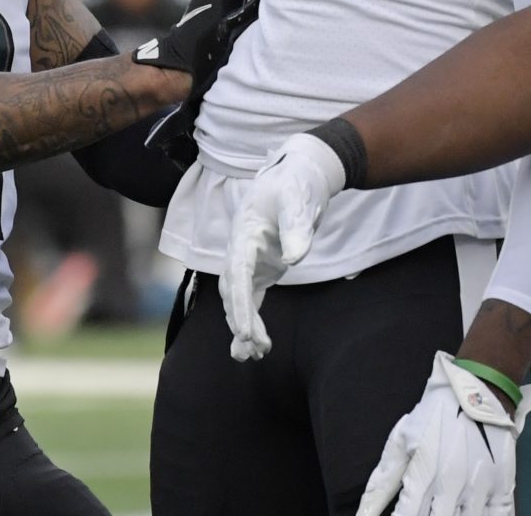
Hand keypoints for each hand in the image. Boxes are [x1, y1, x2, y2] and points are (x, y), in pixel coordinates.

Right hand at [222, 133, 347, 360]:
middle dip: (241, 321)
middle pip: (233, 292)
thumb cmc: (296, 184)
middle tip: (255, 348)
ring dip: (243, 327)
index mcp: (244, 233)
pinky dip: (249, 322)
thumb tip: (294, 259)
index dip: (239, 303)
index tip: (244, 329)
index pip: (237, 274)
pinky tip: (255, 348)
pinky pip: (248, 300)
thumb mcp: (298, 199)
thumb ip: (297, 227)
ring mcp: (248, 262)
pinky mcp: (259, 270)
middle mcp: (240, 250)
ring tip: (255, 355)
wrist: (298, 175)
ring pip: (237, 300)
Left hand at [356, 354, 530, 515]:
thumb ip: (380, 485)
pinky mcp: (502, 486)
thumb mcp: (400, 442)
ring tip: (445, 507)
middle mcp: (451, 485)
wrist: (479, 390)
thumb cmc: (436, 415)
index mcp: (423, 475)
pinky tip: (470, 510)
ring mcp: (479, 488)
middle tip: (425, 509)